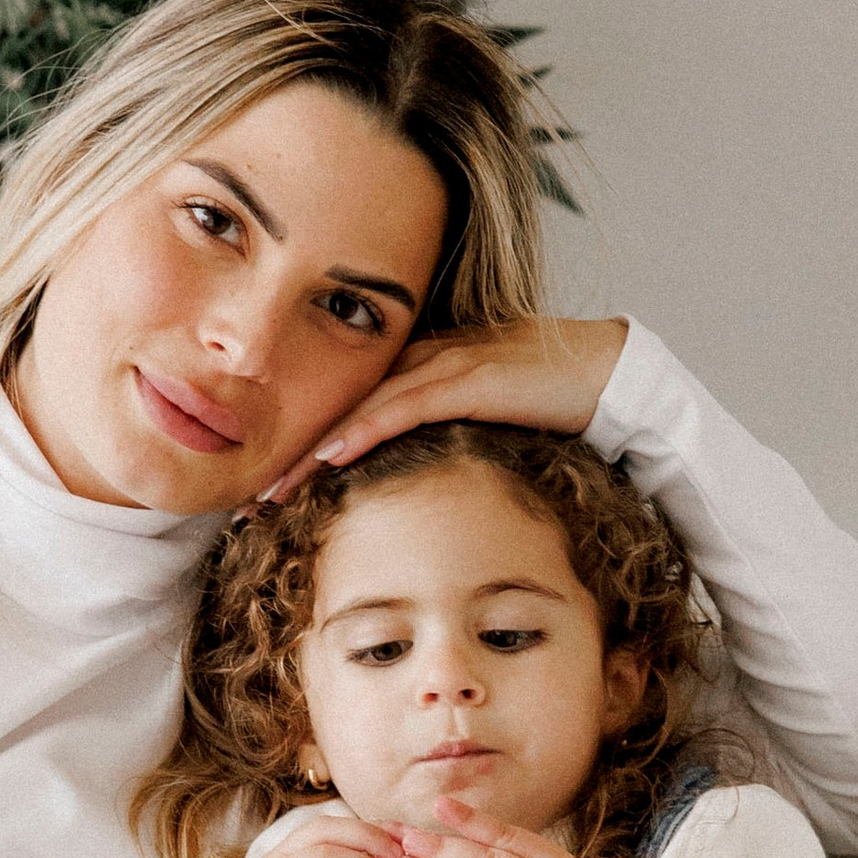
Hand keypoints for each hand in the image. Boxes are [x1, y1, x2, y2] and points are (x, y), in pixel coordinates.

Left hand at [265, 317, 629, 496]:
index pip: (345, 409)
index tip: (265, 490)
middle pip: (338, 407)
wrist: (611, 371)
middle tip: (246, 498)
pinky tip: (331, 457)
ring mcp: (444, 364)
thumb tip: (411, 487)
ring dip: (312, 452)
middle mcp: (421, 359)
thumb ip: (444, 441)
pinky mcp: (470, 376)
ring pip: (360, 409)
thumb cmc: (551, 401)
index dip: (301, 448)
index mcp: (418, 368)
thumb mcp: (482, 424)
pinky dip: (364, 431)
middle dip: (291, 454)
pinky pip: (404, 405)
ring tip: (273, 491)